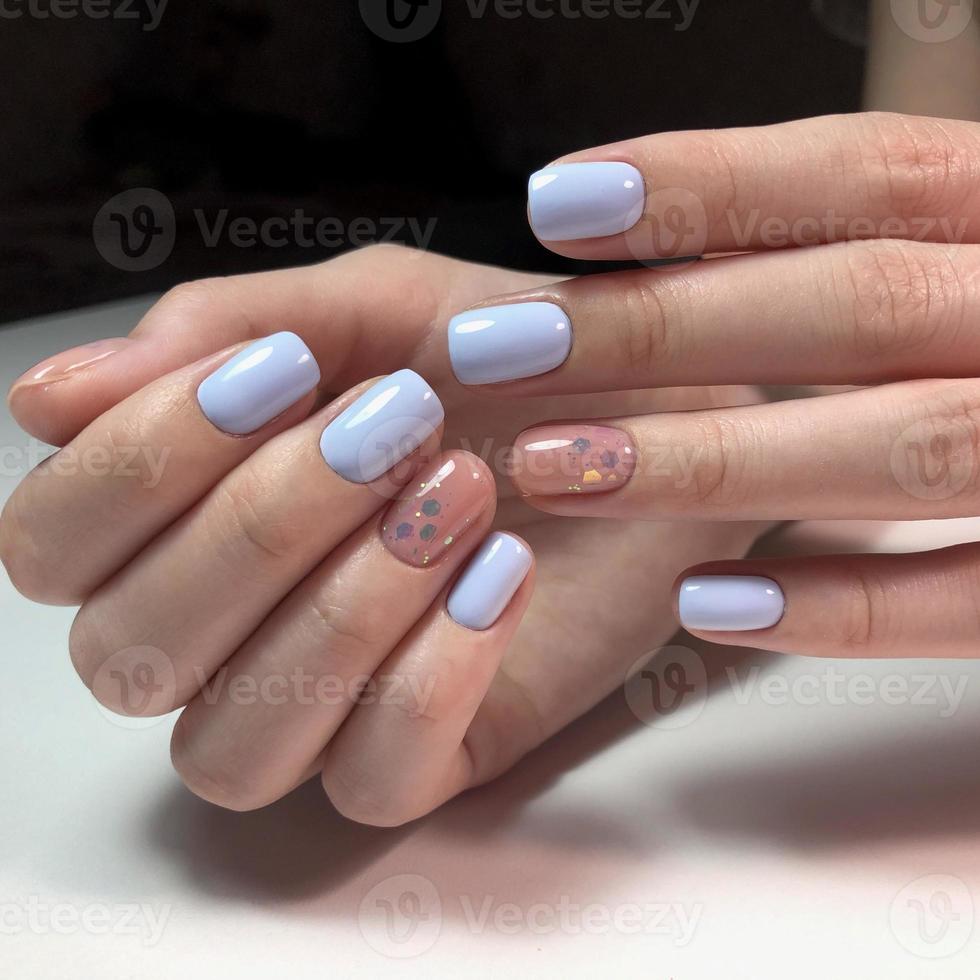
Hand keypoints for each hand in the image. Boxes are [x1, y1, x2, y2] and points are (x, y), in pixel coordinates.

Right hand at [0, 245, 762, 824]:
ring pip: (233, 742)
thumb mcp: (367, 310)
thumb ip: (213, 334)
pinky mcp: (430, 754)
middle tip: (388, 427)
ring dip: (338, 610)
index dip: (135, 467)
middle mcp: (229, 630)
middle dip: (255, 530)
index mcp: (187, 516)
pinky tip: (500, 574)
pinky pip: (371, 779)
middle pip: (129, 653)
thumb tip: (44, 399)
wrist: (657, 421)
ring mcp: (324, 704)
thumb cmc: (505, 361)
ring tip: (459, 493)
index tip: (271, 377)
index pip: (54, 545)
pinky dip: (430, 675)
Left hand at [454, 111, 979, 658]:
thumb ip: (875, 247)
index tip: (559, 203)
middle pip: (849, 302)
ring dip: (710, 459)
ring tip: (555, 467)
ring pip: (895, 444)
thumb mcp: (977, 258)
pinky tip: (704, 601)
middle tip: (496, 349)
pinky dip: (839, 604)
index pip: (865, 174)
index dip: (707, 183)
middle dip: (660, 328)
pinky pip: (973, 605)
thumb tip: (672, 237)